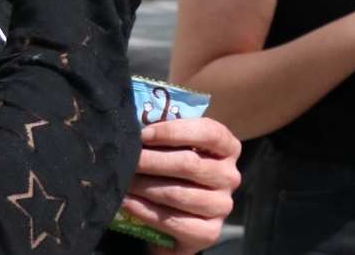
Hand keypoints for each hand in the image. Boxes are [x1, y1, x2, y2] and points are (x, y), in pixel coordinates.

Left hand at [123, 117, 242, 254]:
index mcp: (228, 148)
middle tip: (126, 159)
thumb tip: (138, 121)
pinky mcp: (210, 232)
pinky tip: (127, 202)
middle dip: (151, 160)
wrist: (177, 223)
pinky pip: (173, 220)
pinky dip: (145, 211)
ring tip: (123, 180)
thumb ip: (167, 136)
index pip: (208, 132)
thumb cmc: (174, 176)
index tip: (143, 134)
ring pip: (178, 193)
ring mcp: (222, 206)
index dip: (173, 131)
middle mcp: (231, 176)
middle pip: (189, 164)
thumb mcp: (176, 151)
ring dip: (144, 186)